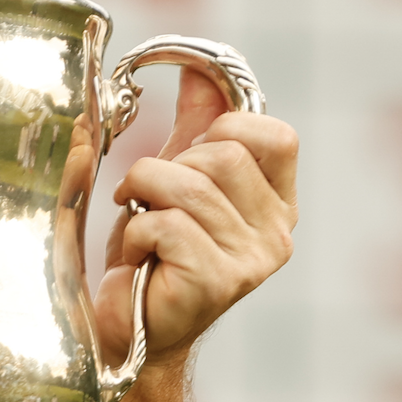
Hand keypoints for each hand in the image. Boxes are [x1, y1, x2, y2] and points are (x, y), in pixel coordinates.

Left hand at [93, 66, 300, 363]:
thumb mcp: (173, 182)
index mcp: (277, 203)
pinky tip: (139, 260)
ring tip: (139, 230)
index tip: (186, 153)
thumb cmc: (150, 258)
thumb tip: (200, 69)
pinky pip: (166, 223)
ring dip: (142, 199)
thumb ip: (193, 127)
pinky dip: (136, 233)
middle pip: (222, 156)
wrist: (125, 331)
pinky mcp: (218, 282)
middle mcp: (277, 233)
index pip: (275, 136)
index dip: (222, 129)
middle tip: (149, 202)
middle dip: (165, 169)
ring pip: (188, 186)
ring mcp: (252, 261)